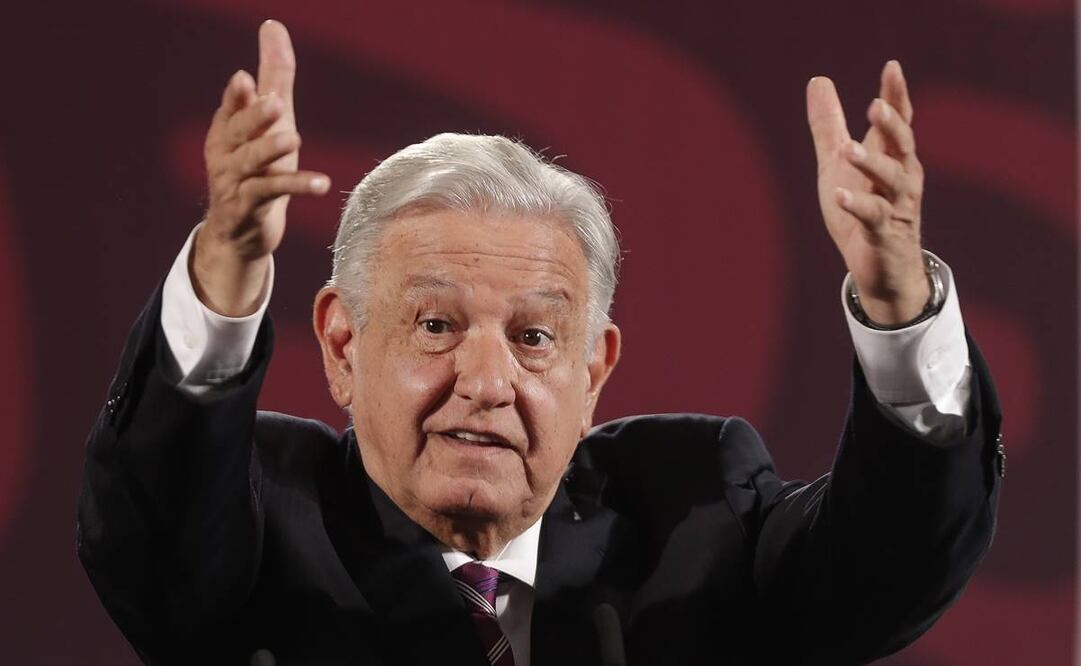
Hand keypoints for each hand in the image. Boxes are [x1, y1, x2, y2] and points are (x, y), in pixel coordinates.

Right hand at [194, 20, 330, 315]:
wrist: (240, 232)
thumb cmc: (258, 167)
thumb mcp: (270, 121)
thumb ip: (273, 77)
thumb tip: (273, 25)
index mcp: (226, 129)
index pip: (232, 107)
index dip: (237, 96)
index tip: (246, 79)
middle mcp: (225, 153)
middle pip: (238, 132)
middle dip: (254, 118)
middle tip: (275, 104)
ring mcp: (235, 182)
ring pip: (252, 163)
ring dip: (271, 150)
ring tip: (293, 138)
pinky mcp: (250, 208)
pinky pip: (273, 194)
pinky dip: (298, 186)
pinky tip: (323, 183)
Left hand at [807, 61, 928, 325]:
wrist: (880, 267)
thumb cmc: (863, 209)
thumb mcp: (838, 162)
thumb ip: (829, 124)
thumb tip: (818, 80)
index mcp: (892, 157)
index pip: (898, 121)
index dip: (897, 95)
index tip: (892, 68)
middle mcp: (902, 177)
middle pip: (902, 145)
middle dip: (891, 126)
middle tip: (875, 106)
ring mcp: (896, 206)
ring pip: (892, 180)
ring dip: (872, 164)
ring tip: (850, 150)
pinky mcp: (884, 234)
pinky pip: (873, 217)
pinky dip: (857, 205)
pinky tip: (839, 195)